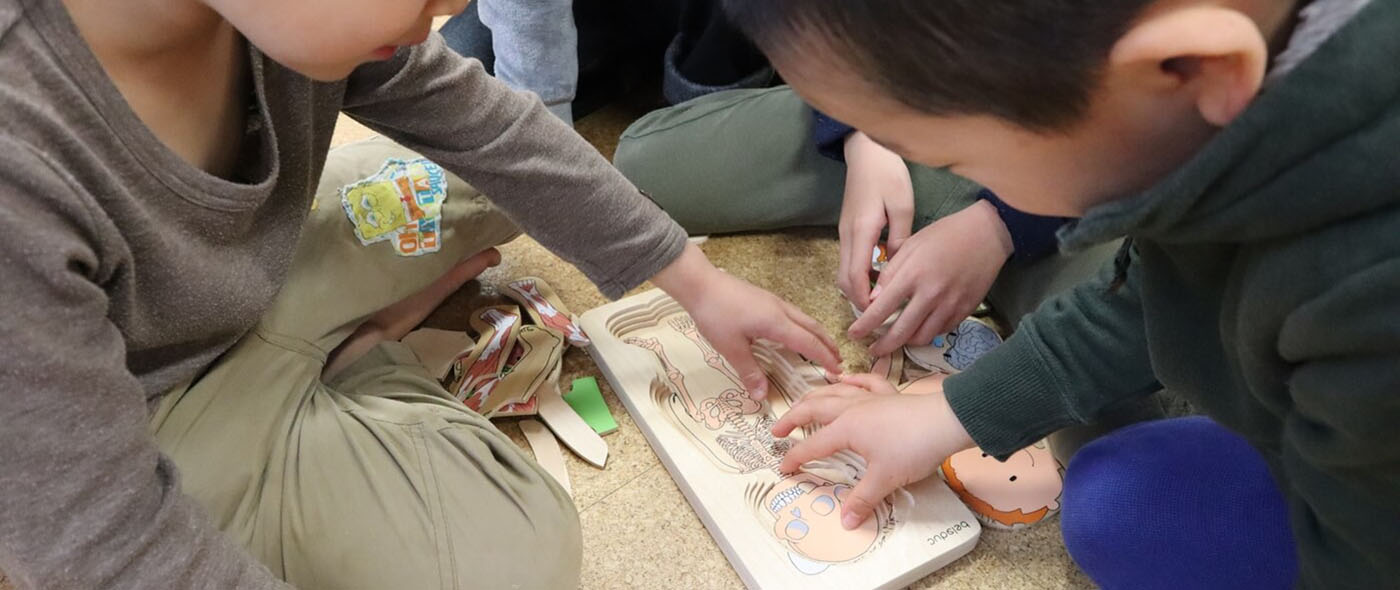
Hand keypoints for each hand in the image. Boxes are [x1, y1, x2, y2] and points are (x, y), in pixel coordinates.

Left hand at [652, 243, 841, 398]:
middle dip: (828, 345)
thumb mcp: (731, 348)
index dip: (825, 358)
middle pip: (813, 328)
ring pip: (805, 319)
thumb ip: (749, 372)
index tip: (837, 370)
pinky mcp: (765, 298)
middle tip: (838, 360)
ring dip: (817, 334)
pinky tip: (795, 332)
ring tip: (823, 347)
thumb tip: (762, 396)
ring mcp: (774, 301)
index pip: (809, 344)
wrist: (701, 283)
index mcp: (777, 323)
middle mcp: (781, 310)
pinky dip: (804, 326)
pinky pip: (794, 314)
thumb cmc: (715, 314)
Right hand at [773, 374, 973, 528]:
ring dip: (814, 396)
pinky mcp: (889, 394)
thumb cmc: (913, 448)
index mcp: (846, 429)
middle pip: (814, 409)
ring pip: (834, 392)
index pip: (812, 446)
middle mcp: (852, 409)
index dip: (795, 458)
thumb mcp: (885, 479)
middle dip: (792, 419)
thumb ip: (862, 499)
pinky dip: (851, 380)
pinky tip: (843, 378)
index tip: (782, 469)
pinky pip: (864, 382)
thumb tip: (845, 522)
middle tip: (777, 430)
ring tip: (802, 402)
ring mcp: (871, 398)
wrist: (947, 422)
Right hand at [838, 132, 914, 309]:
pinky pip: (850, 261)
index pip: (855, 276)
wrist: (866, 150)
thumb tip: (897, 269)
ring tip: (883, 302)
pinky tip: (880, 279)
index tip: (878, 314)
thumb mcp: (902, 205)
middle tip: (881, 315)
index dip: (864, 299)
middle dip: (859, 301)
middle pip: (844, 279)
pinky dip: (860, 276)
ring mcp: (845, 233)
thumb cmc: (887, 174)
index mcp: (861, 231)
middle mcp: (847, 236)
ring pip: (844, 272)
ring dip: (859, 289)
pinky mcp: (848, 229)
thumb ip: (900, 239)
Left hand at [848, 200, 1012, 356]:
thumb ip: (890, 273)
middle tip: (873, 350)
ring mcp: (950, 305)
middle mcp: (931, 294)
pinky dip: (927, 334)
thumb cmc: (945, 235)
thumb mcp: (911, 246)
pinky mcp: (965, 310)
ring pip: (922, 337)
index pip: (881, 309)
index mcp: (912, 274)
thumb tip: (874, 299)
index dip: (864, 326)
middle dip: (883, 346)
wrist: (986, 234)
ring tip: (896, 340)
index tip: (854, 333)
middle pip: (900, 332)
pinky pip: (940, 331)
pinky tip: (919, 328)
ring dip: (905, 343)